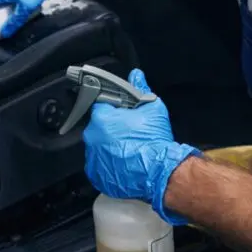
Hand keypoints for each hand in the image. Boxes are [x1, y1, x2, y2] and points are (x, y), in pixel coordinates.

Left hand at [83, 69, 199, 223]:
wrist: (159, 172)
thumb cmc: (154, 141)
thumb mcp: (152, 109)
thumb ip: (141, 90)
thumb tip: (136, 76)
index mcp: (101, 118)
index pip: (102, 106)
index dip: (115, 110)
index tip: (124, 115)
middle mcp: (92, 138)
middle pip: (99, 127)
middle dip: (112, 129)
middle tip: (130, 133)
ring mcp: (93, 158)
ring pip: (99, 147)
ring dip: (110, 147)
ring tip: (129, 150)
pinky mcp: (97, 175)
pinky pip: (100, 165)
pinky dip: (109, 164)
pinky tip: (125, 162)